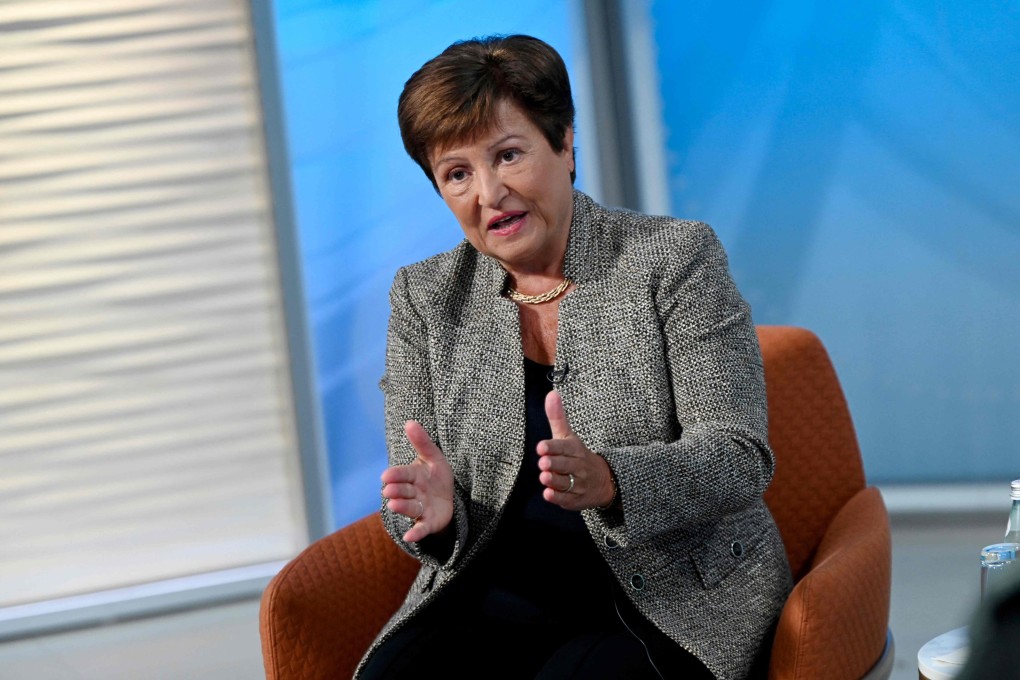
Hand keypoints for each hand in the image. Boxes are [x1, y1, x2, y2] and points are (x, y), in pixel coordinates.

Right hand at [381, 421, 453, 541]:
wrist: (449, 499)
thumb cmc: (436, 476)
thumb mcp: (433, 457)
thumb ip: (422, 442)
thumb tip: (410, 422)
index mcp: (413, 476)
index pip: (403, 474)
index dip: (395, 475)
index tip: (386, 476)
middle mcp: (413, 493)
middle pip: (403, 491)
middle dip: (396, 491)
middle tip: (389, 491)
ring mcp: (419, 509)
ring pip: (409, 508)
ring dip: (401, 507)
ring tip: (393, 506)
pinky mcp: (428, 523)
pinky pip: (421, 528)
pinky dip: (415, 533)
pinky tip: (409, 538)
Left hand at [537, 390, 616, 510]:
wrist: (604, 480)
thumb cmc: (578, 455)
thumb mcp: (568, 436)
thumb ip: (557, 417)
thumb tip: (551, 394)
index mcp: (575, 449)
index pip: (564, 447)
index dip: (553, 447)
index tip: (541, 447)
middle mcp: (577, 466)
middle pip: (565, 465)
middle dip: (554, 463)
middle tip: (543, 462)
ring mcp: (578, 483)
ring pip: (565, 482)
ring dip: (554, 480)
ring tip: (544, 477)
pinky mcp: (575, 499)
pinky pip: (566, 499)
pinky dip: (557, 497)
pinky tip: (548, 494)